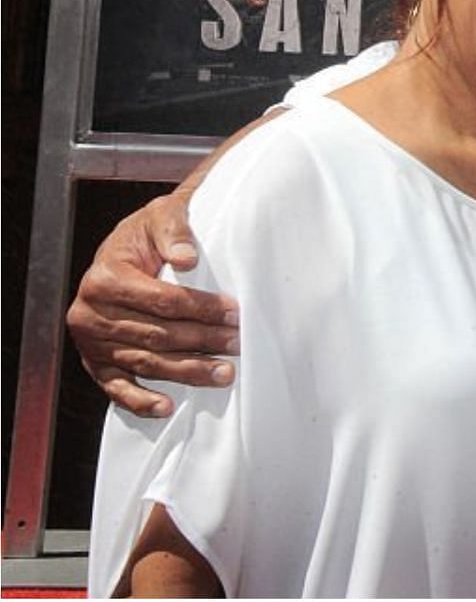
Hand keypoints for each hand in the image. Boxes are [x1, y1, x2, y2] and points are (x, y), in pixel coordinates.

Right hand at [67, 190, 238, 416]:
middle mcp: (90, 313)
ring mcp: (91, 342)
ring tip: (223, 374)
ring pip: (145, 362)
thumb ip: (174, 230)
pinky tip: (167, 407)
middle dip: (203, 341)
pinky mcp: (95, 362)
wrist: (126, 246)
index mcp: (105, 278)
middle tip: (238, 345)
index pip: (162, 300)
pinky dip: (140, 400)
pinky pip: (116, 387)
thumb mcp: (160, 216)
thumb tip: (188, 258)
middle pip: (157, 334)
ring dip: (186, 372)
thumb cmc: (146, 233)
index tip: (235, 313)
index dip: (202, 308)